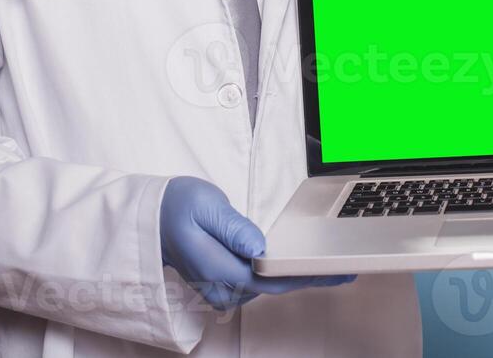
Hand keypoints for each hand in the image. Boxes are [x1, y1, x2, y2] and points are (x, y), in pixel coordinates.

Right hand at [159, 176, 354, 309]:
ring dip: (292, 277)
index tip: (334, 272)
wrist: (149, 218)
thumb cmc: (175, 206)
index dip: (305, 276)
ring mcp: (220, 287)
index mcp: (219, 267)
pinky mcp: (221, 282)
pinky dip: (276, 276)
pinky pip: (254, 283)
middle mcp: (221, 284)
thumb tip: (260, 248)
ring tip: (325, 267)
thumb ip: (233, 228)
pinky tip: (294, 266)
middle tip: (343, 269)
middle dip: (307, 278)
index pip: (272, 279)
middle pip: (273, 287)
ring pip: (265, 287)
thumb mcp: (205, 205)